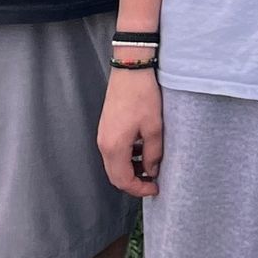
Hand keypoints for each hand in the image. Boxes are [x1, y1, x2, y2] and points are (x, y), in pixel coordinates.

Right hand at [97, 69, 163, 196]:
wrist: (130, 68)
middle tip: (152, 182)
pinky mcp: (106, 127)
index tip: (155, 188)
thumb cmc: (142, 95)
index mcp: (114, 147)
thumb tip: (152, 170)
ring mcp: (103, 135)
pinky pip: (113, 151)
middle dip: (134, 182)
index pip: (123, 180)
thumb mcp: (154, 127)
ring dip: (130, 170)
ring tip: (150, 165)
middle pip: (115, 176)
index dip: (139, 189)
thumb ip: (153, 153)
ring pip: (114, 164)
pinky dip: (127, 157)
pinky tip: (142, 149)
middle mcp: (104, 144)